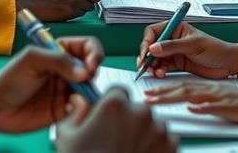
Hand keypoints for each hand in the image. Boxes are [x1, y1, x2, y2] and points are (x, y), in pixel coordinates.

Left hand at [0, 36, 103, 133]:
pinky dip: (82, 108)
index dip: (93, 53)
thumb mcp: (31, 60)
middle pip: (93, 67)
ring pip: (90, 88)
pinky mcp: (65, 110)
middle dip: (93, 73)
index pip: (86, 46)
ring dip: (89, 92)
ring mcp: (67, 90)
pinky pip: (82, 108)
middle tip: (86, 80)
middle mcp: (67, 70)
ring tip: (76, 97)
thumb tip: (85, 72)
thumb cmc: (9, 80)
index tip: (91, 64)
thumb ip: (58, 60)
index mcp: (59, 52)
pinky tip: (71, 108)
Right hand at [55, 88, 177, 152]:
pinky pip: (166, 140)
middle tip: (115, 140)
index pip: (117, 91)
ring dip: (143, 134)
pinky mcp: (171, 146)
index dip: (111, 104)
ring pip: (152, 124)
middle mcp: (140, 112)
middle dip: (128, 120)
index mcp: (115, 104)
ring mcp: (158, 130)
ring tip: (128, 151)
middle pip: (136, 108)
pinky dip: (157, 147)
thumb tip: (80, 100)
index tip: (108, 117)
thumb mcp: (67, 136)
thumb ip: (75, 111)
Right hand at [137, 20, 237, 78]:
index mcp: (176, 28)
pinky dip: (159, 71)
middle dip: (147, 56)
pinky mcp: (177, 64)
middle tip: (145, 66)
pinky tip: (162, 74)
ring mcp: (174, 52)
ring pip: (155, 58)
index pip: (153, 31)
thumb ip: (172, 46)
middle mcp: (172, 39)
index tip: (146, 53)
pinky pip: (162, 67)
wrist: (228, 64)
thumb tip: (152, 48)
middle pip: (151, 46)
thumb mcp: (193, 45)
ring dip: (153, 66)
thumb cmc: (215, 49)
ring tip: (157, 72)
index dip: (146, 42)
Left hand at [144, 83, 237, 124]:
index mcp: (207, 88)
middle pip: (182, 90)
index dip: (164, 89)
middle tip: (145, 97)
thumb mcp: (219, 100)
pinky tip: (192, 108)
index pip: (181, 87)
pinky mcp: (230, 106)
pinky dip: (203, 107)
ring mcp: (219, 97)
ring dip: (174, 97)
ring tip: (158, 100)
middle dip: (162, 93)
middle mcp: (210, 90)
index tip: (149, 93)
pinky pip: (215, 106)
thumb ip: (203, 101)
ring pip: (194, 95)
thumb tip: (188, 105)